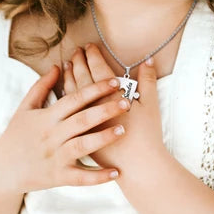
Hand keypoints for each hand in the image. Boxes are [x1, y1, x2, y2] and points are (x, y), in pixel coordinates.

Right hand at [0, 64, 128, 195]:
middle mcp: (52, 136)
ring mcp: (55, 158)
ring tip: (123, 130)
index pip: (74, 99)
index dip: (95, 89)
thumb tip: (57, 65)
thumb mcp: (24, 109)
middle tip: (127, 102)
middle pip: (82, 120)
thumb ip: (41, 87)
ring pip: (82, 146)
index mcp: (47, 117)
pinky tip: (115, 172)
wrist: (0, 171)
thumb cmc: (15, 137)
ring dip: (103, 138)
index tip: (115, 81)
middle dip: (105, 110)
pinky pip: (80, 178)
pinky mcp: (58, 177)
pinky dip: (98, 177)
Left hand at [65, 44, 163, 173]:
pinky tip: (63, 94)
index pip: (98, 71)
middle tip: (76, 52)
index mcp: (111, 97)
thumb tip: (148, 60)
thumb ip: (148, 80)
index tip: (89, 47)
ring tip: (66, 66)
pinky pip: (66, 115)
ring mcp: (83, 122)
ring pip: (70, 97)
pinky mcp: (79, 135)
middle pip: (81, 80)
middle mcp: (93, 108)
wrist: (136, 166)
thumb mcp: (151, 105)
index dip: (93, 57)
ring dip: (68, 79)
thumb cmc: (146, 135)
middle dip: (78, 64)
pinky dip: (64, 100)